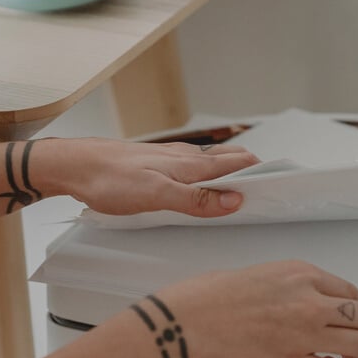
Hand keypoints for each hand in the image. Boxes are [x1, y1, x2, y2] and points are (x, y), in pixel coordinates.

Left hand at [35, 137, 258, 218]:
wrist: (73, 165)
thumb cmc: (108, 180)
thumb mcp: (155, 196)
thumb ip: (195, 199)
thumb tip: (235, 200)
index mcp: (189, 164)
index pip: (238, 164)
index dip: (263, 172)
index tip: (284, 184)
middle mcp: (183, 157)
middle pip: (228, 160)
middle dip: (252, 171)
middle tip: (271, 188)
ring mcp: (169, 158)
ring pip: (210, 162)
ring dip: (230, 171)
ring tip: (245, 186)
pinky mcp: (154, 163)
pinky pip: (191, 166)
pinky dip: (207, 173)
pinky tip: (202, 182)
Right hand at [145, 261, 357, 357]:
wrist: (191, 321)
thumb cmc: (211, 296)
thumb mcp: (260, 273)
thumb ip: (289, 286)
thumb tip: (301, 300)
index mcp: (301, 275)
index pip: (349, 290)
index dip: (356, 305)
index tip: (354, 312)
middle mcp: (310, 303)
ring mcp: (305, 335)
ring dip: (356, 350)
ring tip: (347, 352)